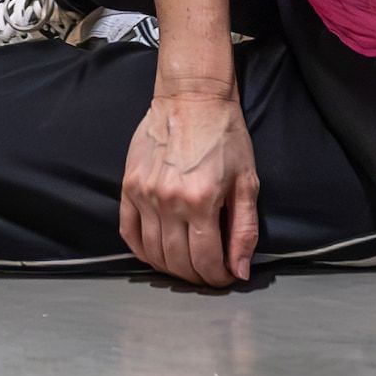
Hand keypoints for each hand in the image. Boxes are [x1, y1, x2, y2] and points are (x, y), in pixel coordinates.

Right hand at [119, 72, 259, 286]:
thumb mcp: (247, 181)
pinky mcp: (129, 186)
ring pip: (153, 253)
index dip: (218, 278)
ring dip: (171, 268)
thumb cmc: (224, 135)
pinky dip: (142, 251)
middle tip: (208, 274)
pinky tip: (157, 254)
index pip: (206, 261)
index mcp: (201, 201)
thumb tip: (241, 270)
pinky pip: (129, 233)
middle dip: (196, 277)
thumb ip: (244, 230)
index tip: (225, 277)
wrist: (191, 97)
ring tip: (186, 266)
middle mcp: (168, 201)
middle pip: (178, 262)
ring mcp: (144, 194)